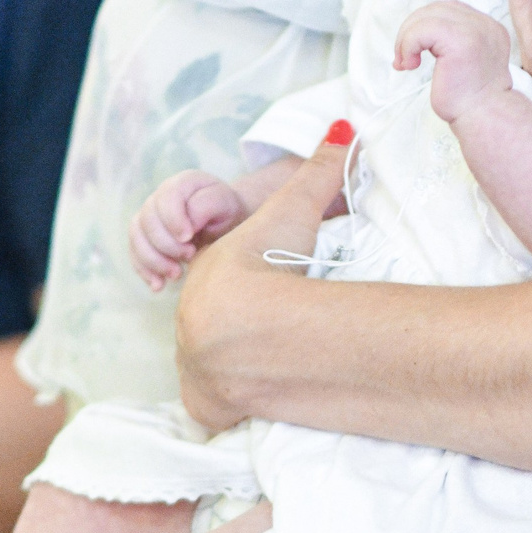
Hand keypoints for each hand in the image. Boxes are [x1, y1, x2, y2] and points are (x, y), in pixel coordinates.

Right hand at [130, 172, 252, 290]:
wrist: (226, 225)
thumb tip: (187, 223)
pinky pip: (135, 253)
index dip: (173, 220)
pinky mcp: (144, 238)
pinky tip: (159, 285)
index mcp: (182, 184)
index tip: (189, 238)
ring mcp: (149, 217)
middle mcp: (160, 197)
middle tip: (189, 257)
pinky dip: (144, 270)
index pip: (166, 198)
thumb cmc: (227, 213)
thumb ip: (207, 206)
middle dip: (166, 244)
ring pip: (137, 237)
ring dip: (153, 260)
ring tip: (176, 275)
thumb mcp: (226, 205)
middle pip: (148, 220)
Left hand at [174, 132, 351, 431]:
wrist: (249, 330)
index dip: (247, 280)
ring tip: (273, 362)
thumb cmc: (267, 265)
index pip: (221, 276)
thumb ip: (320, 170)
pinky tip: (260, 395)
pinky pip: (217, 406)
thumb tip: (341, 126)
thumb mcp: (296, 212)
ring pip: (213, 366)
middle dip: (241, 325)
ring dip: (237, 366)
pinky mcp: (205, 406)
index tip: (268, 287)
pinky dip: (235, 402)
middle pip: (214, 322)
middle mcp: (190, 321)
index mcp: (206, 275)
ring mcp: (194, 367)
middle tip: (278, 328)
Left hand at [396, 1, 514, 121]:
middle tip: (403, 58)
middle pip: (436, 9)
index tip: (415, 52)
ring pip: (426, 17)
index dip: (426, 26)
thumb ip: (450, 44)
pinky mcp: (460, 40)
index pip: (449, 10)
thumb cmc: (470, 100)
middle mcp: (485, 24)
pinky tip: (410, 65)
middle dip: (412, 30)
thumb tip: (415, 37)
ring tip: (405, 63)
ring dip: (407, 39)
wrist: (484, 118)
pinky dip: (408, 45)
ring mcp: (475, 30)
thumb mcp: (463, 63)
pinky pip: (422, 30)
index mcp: (488, 28)